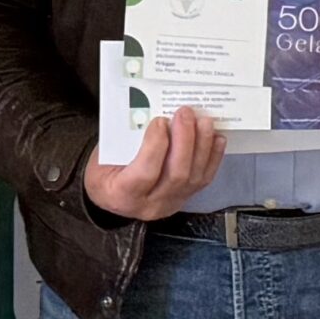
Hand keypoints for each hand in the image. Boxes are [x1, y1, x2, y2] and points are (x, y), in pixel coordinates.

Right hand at [83, 108, 224, 220]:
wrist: (111, 195)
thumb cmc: (105, 171)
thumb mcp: (104, 156)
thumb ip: (127, 140)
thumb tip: (156, 116)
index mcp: (122, 194)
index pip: (145, 173)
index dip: (156, 145)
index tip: (160, 121)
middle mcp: (150, 204)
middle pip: (176, 174)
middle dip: (184, 140)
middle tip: (185, 113)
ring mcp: (171, 203)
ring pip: (194, 177)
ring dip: (202, 145)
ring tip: (203, 121)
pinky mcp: (185, 198)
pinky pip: (204, 179)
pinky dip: (213, 156)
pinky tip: (215, 138)